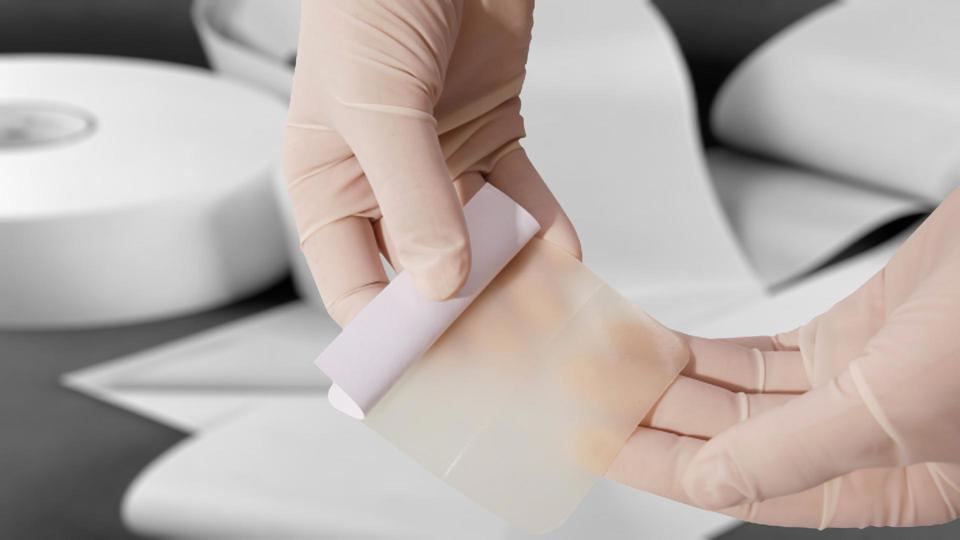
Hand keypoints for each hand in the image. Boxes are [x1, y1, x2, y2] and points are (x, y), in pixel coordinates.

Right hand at [284, 0, 579, 325]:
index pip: (351, 281)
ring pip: (477, 240)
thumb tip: (440, 282)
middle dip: (459, 312)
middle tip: (501, 354)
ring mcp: (440, 159)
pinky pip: (520, 196)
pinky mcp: (491, 132)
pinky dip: (540, 227)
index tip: (428, 367)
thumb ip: (411, 195)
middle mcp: (383, 180)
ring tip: (543, 316)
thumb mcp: (378, 102)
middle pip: (420, 271)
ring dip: (510, 276)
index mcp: (327, 180)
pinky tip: (561, 257)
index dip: (387, 329)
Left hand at [609, 189, 959, 527]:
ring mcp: (856, 384)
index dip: (659, 467)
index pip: (743, 485)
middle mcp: (866, 438)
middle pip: (728, 438)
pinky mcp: (852, 334)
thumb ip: (800, 451)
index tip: (593, 445)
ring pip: (738, 395)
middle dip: (650, 418)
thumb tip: (708, 485)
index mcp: (888, 478)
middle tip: (579, 397)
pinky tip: (662, 348)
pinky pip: (757, 354)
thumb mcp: (905, 398)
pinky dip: (706, 350)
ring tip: (604, 369)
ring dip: (669, 382)